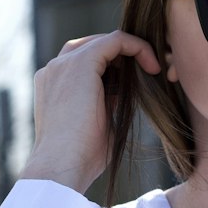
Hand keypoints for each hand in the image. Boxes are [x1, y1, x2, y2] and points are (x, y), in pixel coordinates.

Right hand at [17, 31, 159, 193]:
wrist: (61, 167)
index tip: (139, 82)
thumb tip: (127, 94)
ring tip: (153, 70)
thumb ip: (107, 104)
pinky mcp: (80, 63)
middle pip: (93, 47)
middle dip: (124, 57)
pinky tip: (153, 66)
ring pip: (104, 42)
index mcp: (54, 85)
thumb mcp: (97, 125)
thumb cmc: (80, 158)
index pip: (86, 63)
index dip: (116, 67)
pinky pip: (114, 41)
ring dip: (131, 52)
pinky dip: (136, 47)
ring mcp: (63, 64)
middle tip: (150, 71)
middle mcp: (55, 70)